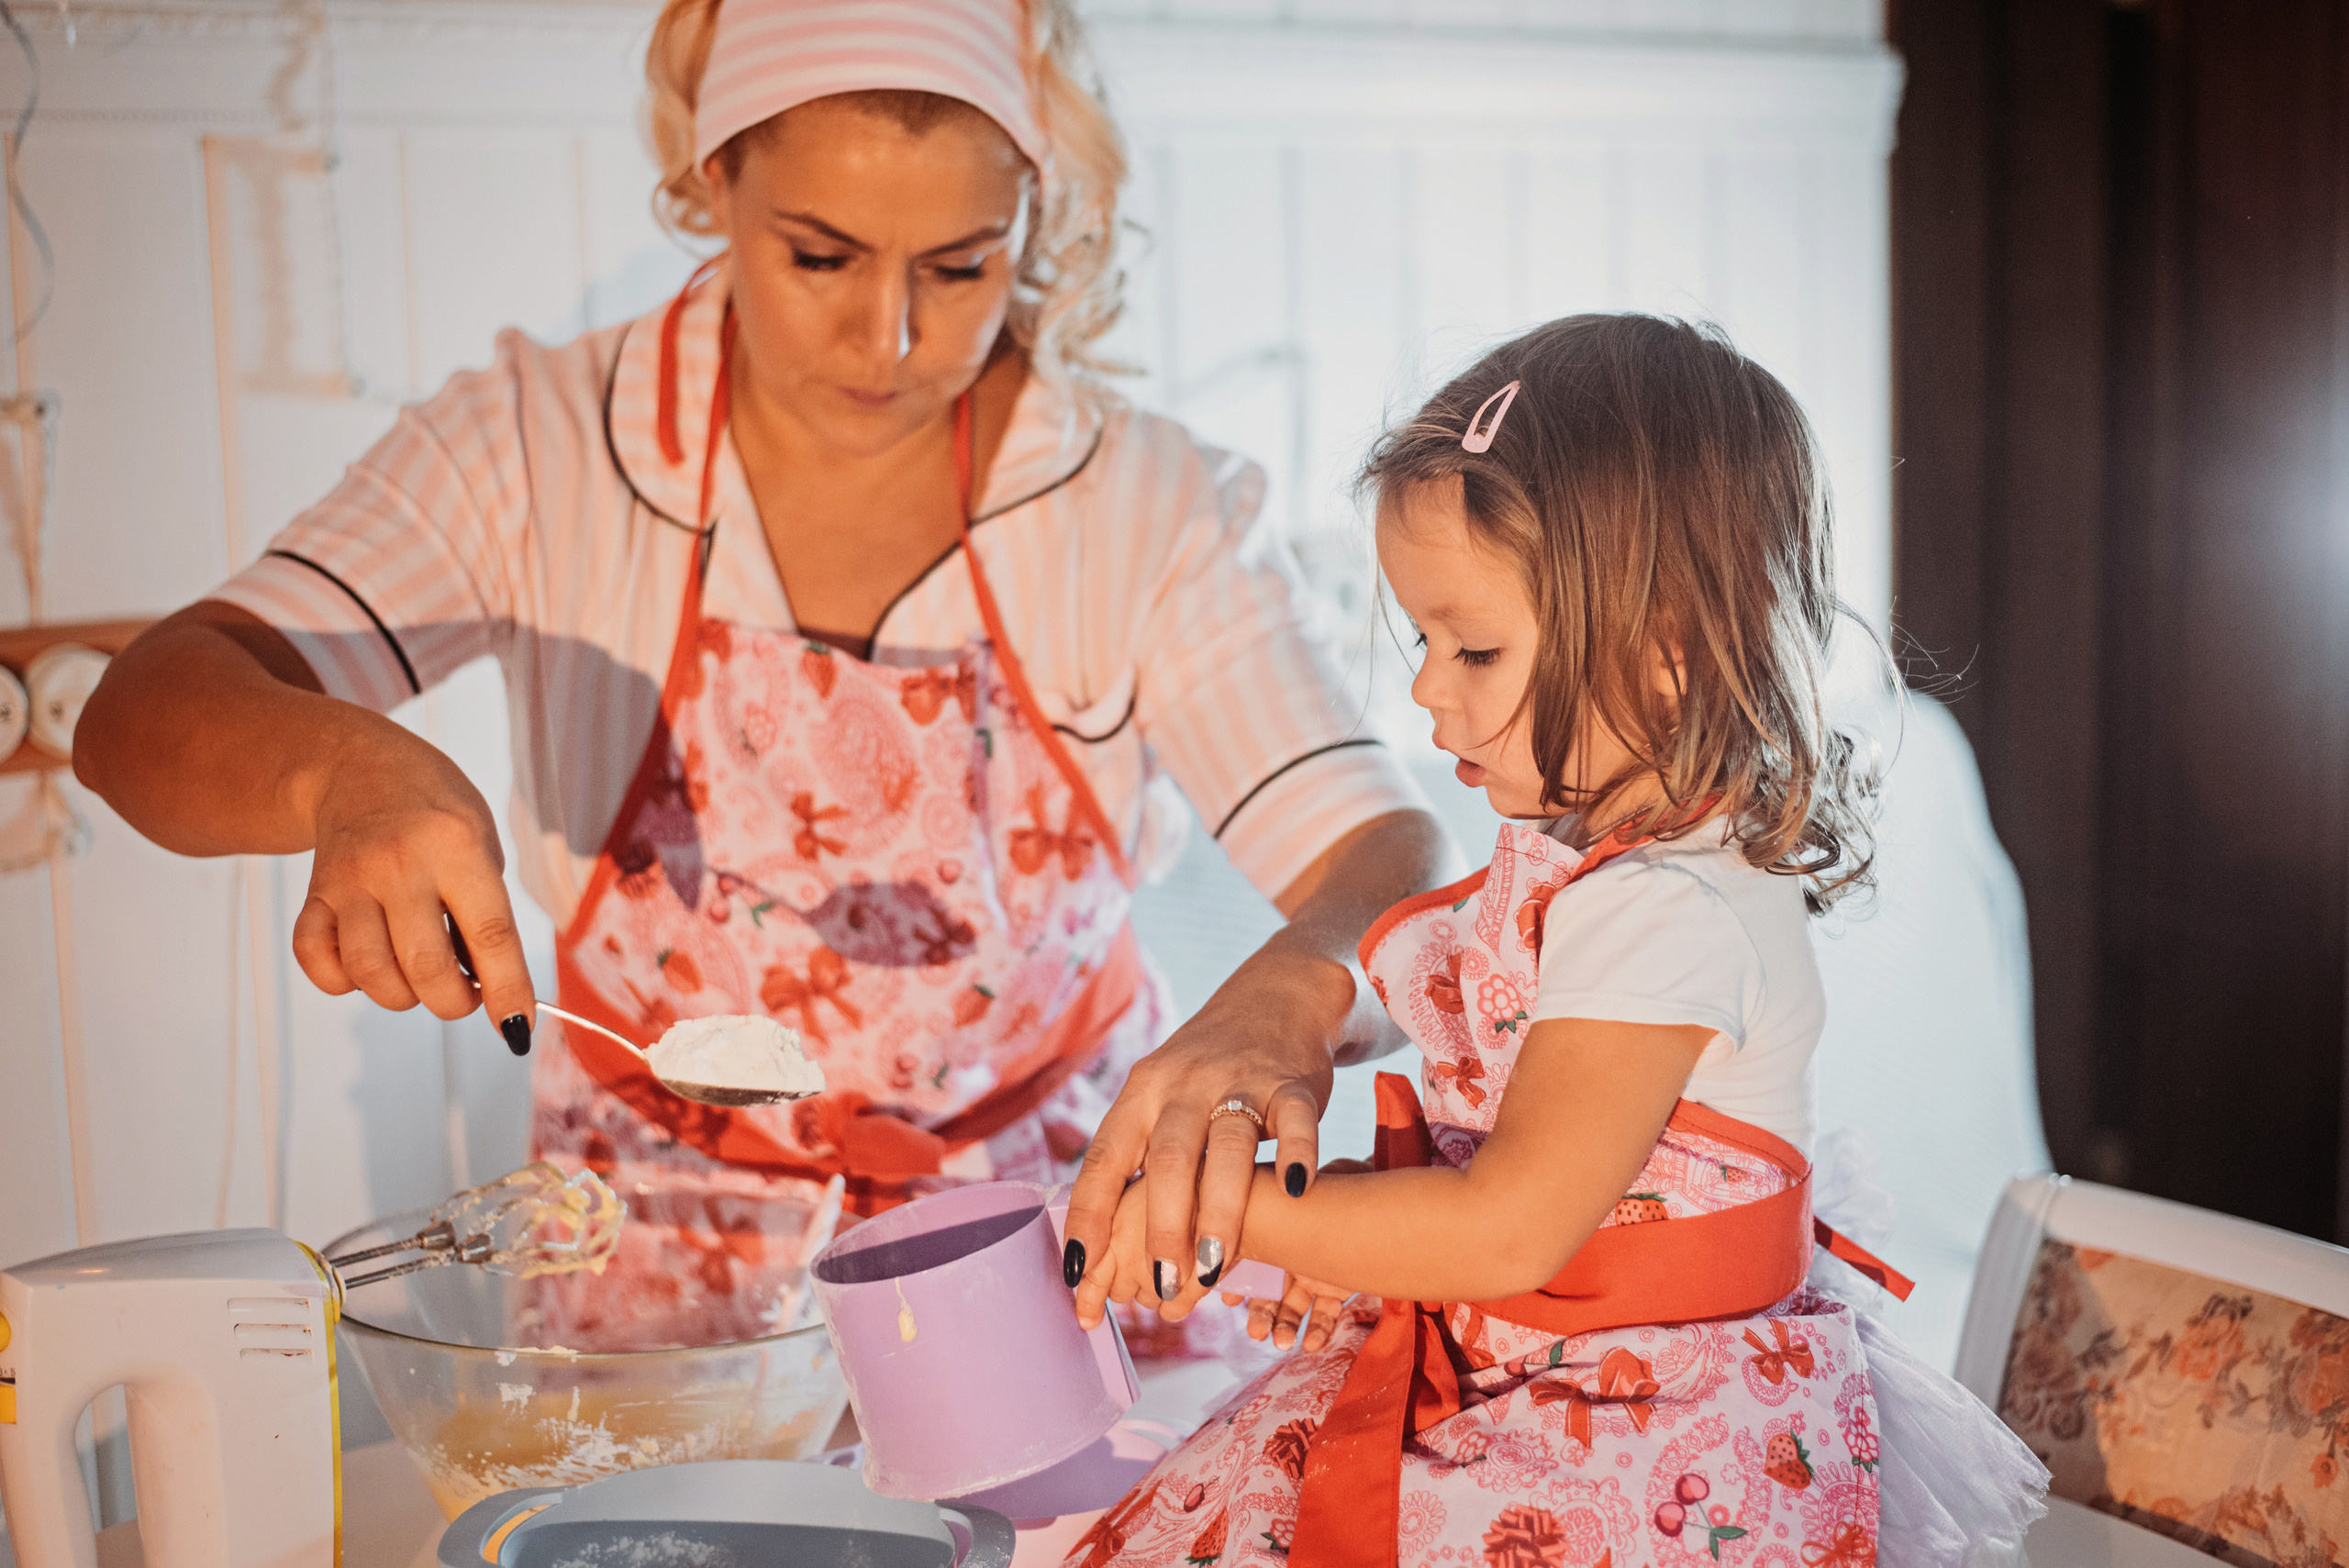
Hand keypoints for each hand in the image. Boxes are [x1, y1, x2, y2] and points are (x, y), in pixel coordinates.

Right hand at [291, 718, 538, 1044]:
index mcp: (457, 846)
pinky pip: (317, 961)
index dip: (508, 991)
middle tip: (464, 993)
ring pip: (369, 972)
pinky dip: (343, 981)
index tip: (518, 1027)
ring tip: (420, 977)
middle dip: (453, 1002)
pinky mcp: (313, 895)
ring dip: (402, 997)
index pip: (490, 935)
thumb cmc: (437, 815)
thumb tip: (491, 992)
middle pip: (424, 967)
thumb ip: (486, 914)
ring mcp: (349, 880)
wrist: (360, 767)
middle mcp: (399, 863)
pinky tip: (369, 964)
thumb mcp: (482, 846)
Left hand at [1062, 946, 1340, 1317]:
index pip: (1105, 1159)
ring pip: (1226, 1147)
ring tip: (1212, 1267)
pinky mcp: (1293, 1081)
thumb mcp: (1158, 1099)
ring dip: (1218, 1211)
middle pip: (1167, 1158)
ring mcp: (1239, 1080)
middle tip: (1163, 1284)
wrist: (1276, 996)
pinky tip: (1296, 1191)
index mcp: (1140, 1094)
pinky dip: (1296, 1154)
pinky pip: (1295, 1120)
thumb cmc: (1206, 1073)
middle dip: (1162, 1226)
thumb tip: (1100, 1245)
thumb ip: (1137, 1160)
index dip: (1088, 1217)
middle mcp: (1183, 1084)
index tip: (1079, 1273)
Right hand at [1219, 1156, 1366, 1349]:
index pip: (1241, 1259)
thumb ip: (1253, 1217)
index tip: (1227, 1301)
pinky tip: (1312, 1343)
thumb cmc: (1328, 1186)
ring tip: (1281, 1342)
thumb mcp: (1284, 1197)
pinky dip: (1318, 1328)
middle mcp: (1286, 1250)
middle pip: (1265, 1289)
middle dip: (1258, 1313)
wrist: (1375, 1192)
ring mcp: (1311, 1267)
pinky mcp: (1338, 1282)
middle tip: (1256, 1333)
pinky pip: (1325, 1311)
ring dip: (1283, 1326)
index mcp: (1268, 1227)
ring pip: (1291, 1305)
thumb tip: (1212, 1243)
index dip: (1231, 1282)